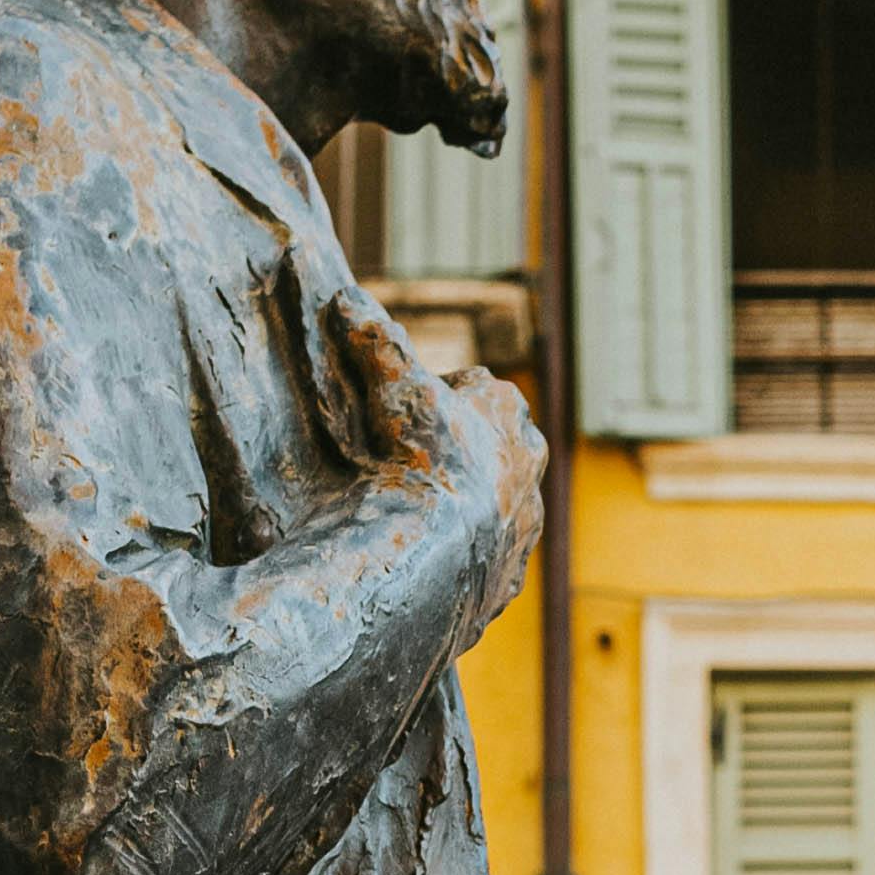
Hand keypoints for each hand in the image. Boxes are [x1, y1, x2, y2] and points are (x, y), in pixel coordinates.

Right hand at [352, 314, 544, 642]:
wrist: (431, 554)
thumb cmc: (415, 459)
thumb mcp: (393, 387)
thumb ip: (375, 341)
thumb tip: (346, 297)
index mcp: (507, 416)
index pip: (485, 390)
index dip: (448, 394)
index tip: (415, 406)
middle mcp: (527, 467)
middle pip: (505, 445)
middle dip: (474, 448)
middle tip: (424, 459)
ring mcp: (524, 526)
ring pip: (505, 507)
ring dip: (474, 507)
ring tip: (426, 516)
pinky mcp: (509, 577)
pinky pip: (490, 564)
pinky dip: (466, 562)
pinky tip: (430, 564)